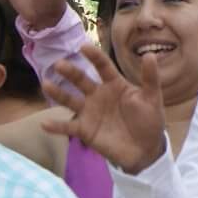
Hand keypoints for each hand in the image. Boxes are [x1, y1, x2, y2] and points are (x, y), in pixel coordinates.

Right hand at [41, 42, 165, 173]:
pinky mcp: (84, 130)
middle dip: (70, 72)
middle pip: (82, 80)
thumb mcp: (152, 98)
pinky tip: (44, 123)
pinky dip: (56, 126)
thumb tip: (151, 54)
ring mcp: (89, 112)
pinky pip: (68, 127)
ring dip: (58, 92)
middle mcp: (98, 95)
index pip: (103, 66)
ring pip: (70, 100)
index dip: (94, 56)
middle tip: (59, 64)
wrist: (145, 150)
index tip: (84, 46)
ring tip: (46, 84)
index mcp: (114, 84)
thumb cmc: (148, 121)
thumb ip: (150, 78)